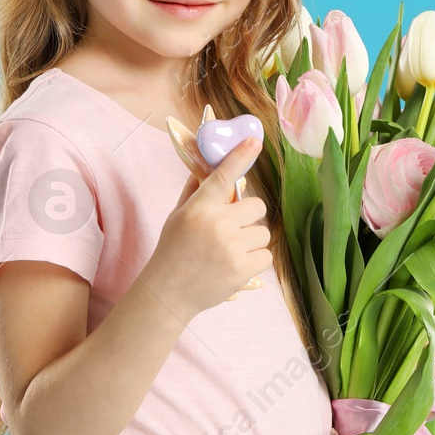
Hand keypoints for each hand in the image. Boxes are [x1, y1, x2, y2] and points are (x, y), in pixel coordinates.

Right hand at [142, 137, 270, 321]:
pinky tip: (236, 264)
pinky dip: (255, 260)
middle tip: (233, 227)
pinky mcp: (243, 269)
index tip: (255, 141)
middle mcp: (217, 224)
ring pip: (263, 232)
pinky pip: (266, 255)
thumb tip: (208, 167)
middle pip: (257, 206)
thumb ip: (196, 191)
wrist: (168, 292)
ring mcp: (231, 247)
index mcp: (199, 208)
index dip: (240, 156)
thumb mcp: (177, 216)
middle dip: (249, 216)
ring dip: (252, 240)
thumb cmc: (173, 250)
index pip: (223, 176)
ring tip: (231, 251)